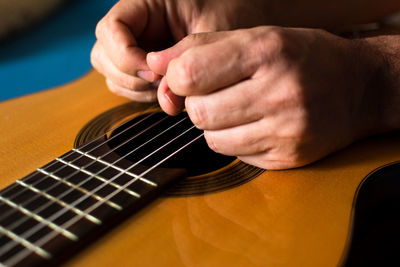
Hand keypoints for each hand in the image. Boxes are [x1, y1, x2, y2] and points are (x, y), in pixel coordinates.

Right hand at [91, 0, 269, 101]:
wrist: (246, 16)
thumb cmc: (234, 12)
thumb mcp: (212, 33)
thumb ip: (187, 66)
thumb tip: (165, 102)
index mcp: (146, 3)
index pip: (111, 29)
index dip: (126, 56)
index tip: (154, 72)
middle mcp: (136, 24)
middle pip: (104, 54)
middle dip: (130, 76)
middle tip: (162, 83)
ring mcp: (138, 46)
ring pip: (112, 73)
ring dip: (136, 88)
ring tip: (169, 88)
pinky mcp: (145, 64)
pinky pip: (128, 84)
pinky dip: (143, 94)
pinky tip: (168, 91)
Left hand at [147, 26, 382, 168]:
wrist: (359, 88)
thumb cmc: (302, 57)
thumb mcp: (255, 37)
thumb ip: (199, 47)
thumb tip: (154, 65)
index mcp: (267, 51)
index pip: (190, 74)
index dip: (178, 78)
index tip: (188, 77)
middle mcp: (279, 92)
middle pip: (198, 113)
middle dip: (197, 104)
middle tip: (218, 93)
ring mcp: (286, 130)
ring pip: (212, 139)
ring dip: (215, 125)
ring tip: (240, 109)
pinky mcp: (288, 158)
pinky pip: (235, 155)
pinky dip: (235, 141)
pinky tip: (256, 126)